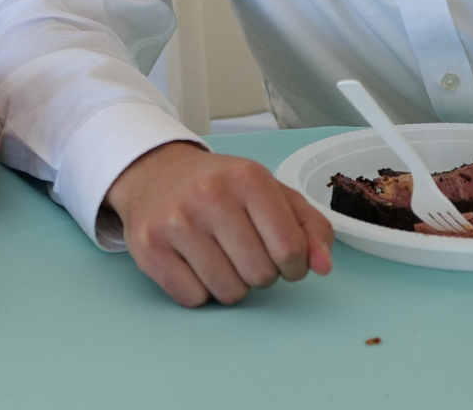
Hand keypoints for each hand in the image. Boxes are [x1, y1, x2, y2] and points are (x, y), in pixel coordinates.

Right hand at [105, 141, 332, 306]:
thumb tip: (323, 267)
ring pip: (228, 292)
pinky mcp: (150, 246)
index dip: (293, 264)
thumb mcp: (272, 193)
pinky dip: (198, 290)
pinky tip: (191, 261)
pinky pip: (193, 299)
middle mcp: (210, 194)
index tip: (279, 253)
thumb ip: (310, 227)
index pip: (291, 249)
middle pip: (261, 275)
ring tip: (217, 254)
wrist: (155, 173)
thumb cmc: (221, 188)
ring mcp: (176, 220)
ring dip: (230, 283)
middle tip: (242, 249)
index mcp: (248, 178)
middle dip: (259, 272)